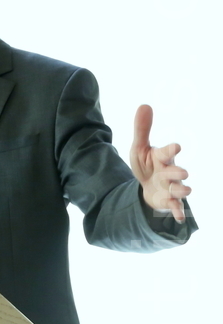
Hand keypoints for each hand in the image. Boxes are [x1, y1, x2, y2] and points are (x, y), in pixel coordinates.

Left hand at [130, 104, 190, 222]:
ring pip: (179, 189)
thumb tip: (144, 105)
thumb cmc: (146, 164)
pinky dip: (178, 211)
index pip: (167, 152)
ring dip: (181, 190)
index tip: (176, 146)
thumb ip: (142, 130)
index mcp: (162, 157)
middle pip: (176, 172)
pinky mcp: (169, 200)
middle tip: (182, 173)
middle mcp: (169, 171)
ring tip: (184, 190)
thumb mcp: (139, 148)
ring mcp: (170, 187)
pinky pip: (175, 206)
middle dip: (178, 172)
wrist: (147, 186)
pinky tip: (179, 217)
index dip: (171, 149)